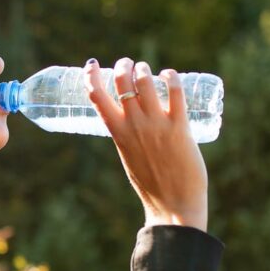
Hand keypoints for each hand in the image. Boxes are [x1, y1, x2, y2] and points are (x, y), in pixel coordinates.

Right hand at [85, 57, 208, 231]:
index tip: (91, 65)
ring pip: (146, 80)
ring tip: (147, 70)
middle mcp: (134, 124)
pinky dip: (170, 77)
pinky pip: (175, 91)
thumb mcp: (128, 156)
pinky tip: (169, 75)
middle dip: (123, 65)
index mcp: (117, 133)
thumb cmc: (151, 185)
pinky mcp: (179, 126)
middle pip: (122, 80)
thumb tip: (132, 121)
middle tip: (128, 64)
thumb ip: (128, 137)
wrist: (173, 205)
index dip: (90, 76)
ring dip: (144, 69)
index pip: (96, 96)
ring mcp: (156, 124)